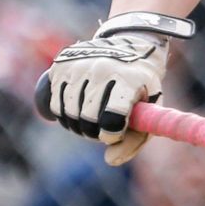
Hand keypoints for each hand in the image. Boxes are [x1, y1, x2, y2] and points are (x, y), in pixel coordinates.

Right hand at [47, 31, 168, 165]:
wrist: (129, 45)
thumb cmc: (141, 86)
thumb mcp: (149, 109)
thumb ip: (135, 140)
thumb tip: (110, 160)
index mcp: (129, 79)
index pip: (112, 116)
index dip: (111, 134)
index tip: (114, 134)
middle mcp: (102, 69)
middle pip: (87, 117)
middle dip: (94, 131)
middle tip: (102, 128)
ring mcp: (79, 65)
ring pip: (69, 112)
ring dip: (78, 125)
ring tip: (92, 118)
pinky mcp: (60, 65)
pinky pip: (55, 102)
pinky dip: (64, 113)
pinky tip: (77, 109)